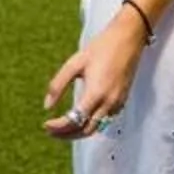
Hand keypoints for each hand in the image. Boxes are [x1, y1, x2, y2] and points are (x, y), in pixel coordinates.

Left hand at [43, 6, 148, 139]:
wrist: (128, 38)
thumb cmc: (100, 48)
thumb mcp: (74, 63)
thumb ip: (58, 85)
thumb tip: (46, 106)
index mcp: (95, 93)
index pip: (74, 121)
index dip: (58, 127)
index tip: (45, 125)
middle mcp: (108, 103)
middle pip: (85, 131)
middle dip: (66, 135)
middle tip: (50, 131)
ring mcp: (117, 104)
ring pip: (96, 128)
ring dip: (78, 132)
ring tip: (61, 128)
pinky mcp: (122, 101)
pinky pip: (105, 121)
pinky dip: (90, 124)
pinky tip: (79, 118)